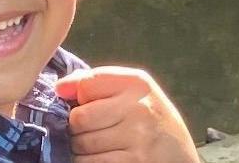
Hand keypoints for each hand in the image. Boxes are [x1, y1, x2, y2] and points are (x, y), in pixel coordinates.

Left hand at [55, 66, 199, 162]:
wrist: (179, 155)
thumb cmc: (149, 119)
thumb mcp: (132, 91)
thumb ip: (96, 83)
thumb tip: (59, 88)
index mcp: (137, 83)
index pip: (86, 85)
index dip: (78, 97)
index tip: (83, 104)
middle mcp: (139, 109)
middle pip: (79, 118)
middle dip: (77, 127)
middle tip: (90, 130)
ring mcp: (137, 139)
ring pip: (81, 144)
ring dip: (81, 147)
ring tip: (97, 144)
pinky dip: (88, 162)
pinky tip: (101, 157)